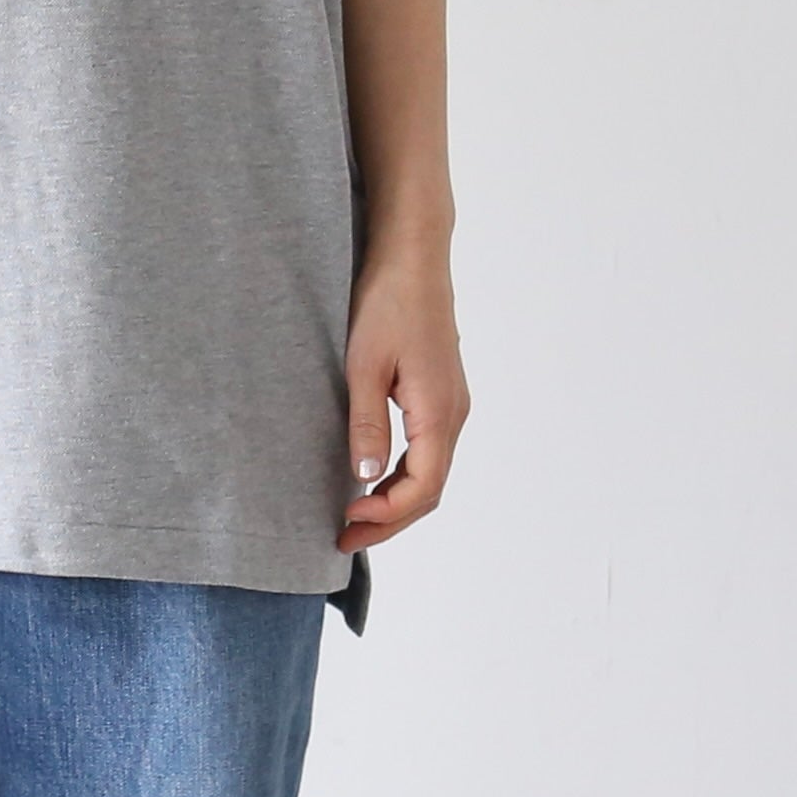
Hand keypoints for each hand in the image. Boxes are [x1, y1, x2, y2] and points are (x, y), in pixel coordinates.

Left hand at [340, 242, 467, 548]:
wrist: (412, 258)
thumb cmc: (388, 302)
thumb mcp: (364, 365)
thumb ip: (366, 423)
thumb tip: (366, 477)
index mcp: (439, 412)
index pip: (423, 488)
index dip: (386, 516)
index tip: (346, 523)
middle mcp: (454, 414)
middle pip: (430, 490)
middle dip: (389, 520)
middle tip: (343, 538)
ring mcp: (450, 406)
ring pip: (430, 473)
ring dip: (395, 501)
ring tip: (353, 516)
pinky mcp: (440, 396)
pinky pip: (427, 452)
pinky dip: (402, 476)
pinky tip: (370, 479)